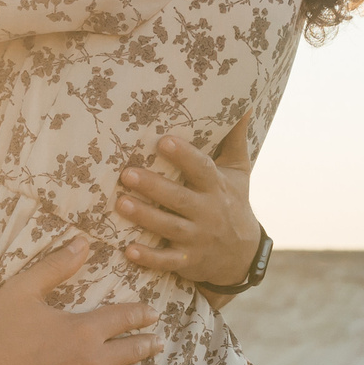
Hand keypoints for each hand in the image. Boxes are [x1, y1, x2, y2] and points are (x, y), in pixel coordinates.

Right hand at [0, 237, 163, 364]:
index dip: (141, 315)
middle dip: (148, 344)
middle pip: (132, 350)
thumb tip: (83, 241)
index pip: (124, 318)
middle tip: (159, 342)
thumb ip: (57, 266)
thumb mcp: (25, 288)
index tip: (152, 314)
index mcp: (83, 328)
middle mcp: (92, 360)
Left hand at [116, 113, 261, 294]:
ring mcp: (197, 239)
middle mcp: (208, 212)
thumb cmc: (233, 202)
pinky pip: (167, 261)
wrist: (242, 255)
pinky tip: (128, 250)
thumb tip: (243, 103)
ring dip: (145, 217)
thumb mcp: (238, 171)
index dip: (184, 156)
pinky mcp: (187, 261)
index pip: (201, 169)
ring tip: (120, 203)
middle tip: (126, 173)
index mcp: (216, 187)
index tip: (164, 141)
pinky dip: (149, 258)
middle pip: (179, 198)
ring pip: (169, 227)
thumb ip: (235, 139)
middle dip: (153, 187)